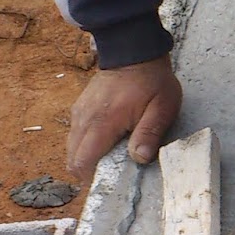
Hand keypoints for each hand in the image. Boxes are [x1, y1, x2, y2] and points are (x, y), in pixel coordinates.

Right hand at [65, 55, 183, 178]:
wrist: (134, 52)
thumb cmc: (151, 82)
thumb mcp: (161, 108)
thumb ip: (149, 133)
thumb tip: (139, 158)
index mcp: (102, 123)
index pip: (81, 162)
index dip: (92, 177)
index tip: (112, 182)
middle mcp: (84, 120)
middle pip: (73, 159)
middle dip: (89, 171)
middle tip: (115, 172)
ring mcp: (79, 113)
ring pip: (72, 148)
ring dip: (87, 158)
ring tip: (113, 157)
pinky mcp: (80, 109)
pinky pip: (76, 136)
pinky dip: (86, 145)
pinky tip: (107, 142)